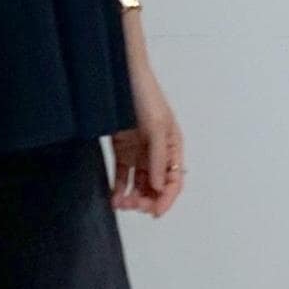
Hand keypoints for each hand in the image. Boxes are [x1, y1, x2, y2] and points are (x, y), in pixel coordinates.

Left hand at [108, 74, 184, 217]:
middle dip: (146, 199)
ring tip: (120, 203)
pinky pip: (122, 175)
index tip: (154, 212)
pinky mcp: (122, 149)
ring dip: (132, 197)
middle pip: (156, 186)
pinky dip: (118, 188)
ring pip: (139, 184)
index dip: (166, 199)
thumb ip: (158, 156)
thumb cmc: (143, 93)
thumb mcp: (156, 125)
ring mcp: (140, 152)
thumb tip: (157, 184)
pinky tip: (114, 197)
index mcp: (173, 146)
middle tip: (133, 205)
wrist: (118, 75)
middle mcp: (158, 152)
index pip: (174, 181)